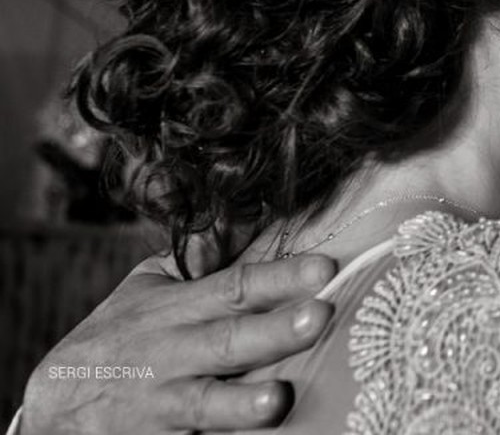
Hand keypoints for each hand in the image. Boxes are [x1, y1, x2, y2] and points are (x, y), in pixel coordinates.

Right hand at [20, 253, 335, 433]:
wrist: (51, 409)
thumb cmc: (117, 340)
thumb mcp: (147, 289)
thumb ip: (199, 257)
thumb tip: (245, 214)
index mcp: (177, 310)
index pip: (235, 286)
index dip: (279, 277)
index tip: (325, 267)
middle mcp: (172, 355)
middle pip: (229, 341)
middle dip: (275, 331)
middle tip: (322, 315)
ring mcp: (162, 405)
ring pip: (205, 404)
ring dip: (243, 403)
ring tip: (280, 398)